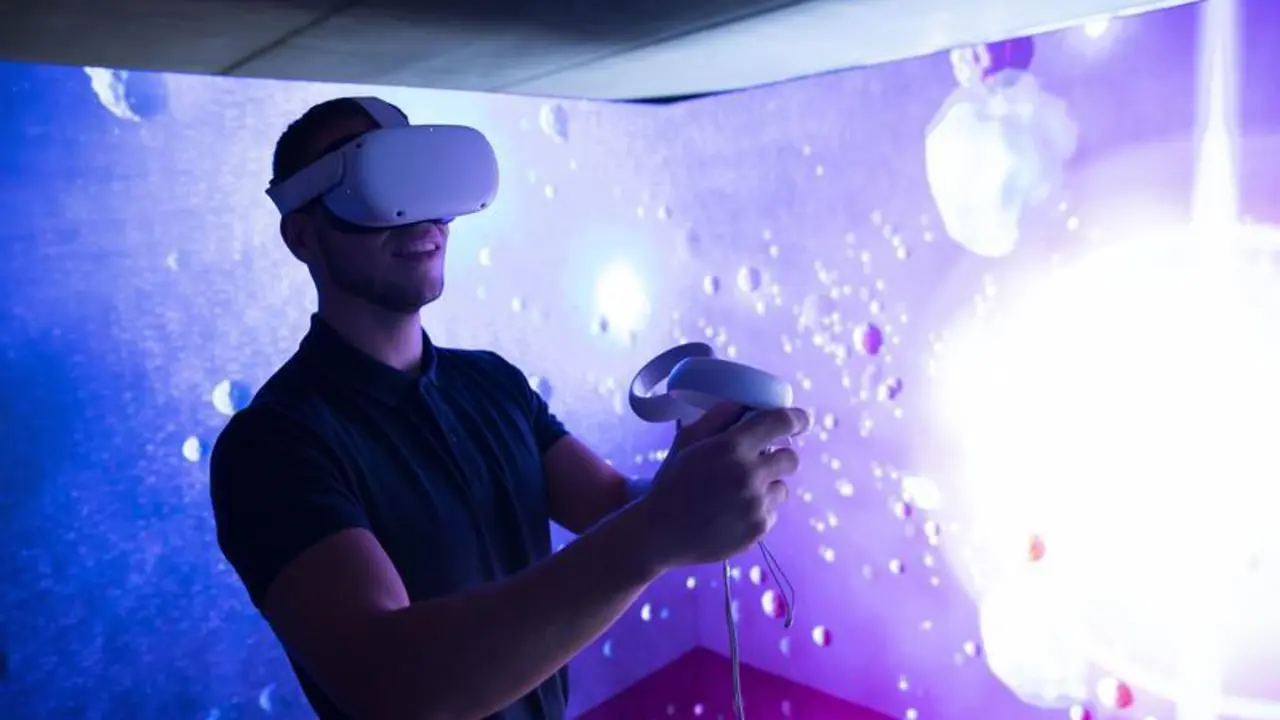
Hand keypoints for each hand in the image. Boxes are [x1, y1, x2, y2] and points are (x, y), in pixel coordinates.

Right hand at [638, 404, 810, 567]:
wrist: (660, 534)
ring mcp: (756, 504)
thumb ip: (718, 417)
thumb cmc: (672, 483)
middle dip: (778, 456)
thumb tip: (745, 404)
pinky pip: (772, 512)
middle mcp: (749, 474)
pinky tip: (733, 513)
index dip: (796, 418)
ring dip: (767, 486)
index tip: (801, 421)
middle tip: (758, 462)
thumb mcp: (687, 442)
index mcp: (731, 447)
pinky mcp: (759, 528)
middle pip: (791, 458)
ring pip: (782, 487)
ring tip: (738, 493)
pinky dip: (759, 510)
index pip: (780, 422)